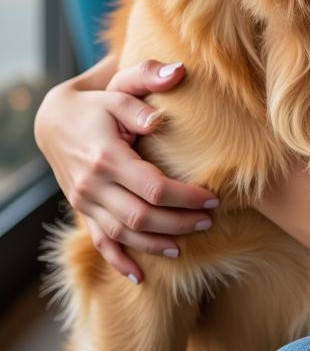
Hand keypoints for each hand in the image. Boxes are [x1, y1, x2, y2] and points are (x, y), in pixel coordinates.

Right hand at [34, 57, 218, 283]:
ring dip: (156, 243)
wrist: (55, 119)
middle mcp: (93, 185)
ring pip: (123, 235)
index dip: (186, 197)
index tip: (213, 197)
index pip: (153, 188)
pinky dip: (120, 261)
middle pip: (141, 217)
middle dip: (179, 223)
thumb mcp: (121, 86)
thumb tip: (178, 74)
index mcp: (108, 157)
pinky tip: (141, 276)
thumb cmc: (99, 101)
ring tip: (186, 244)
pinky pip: (101, 242)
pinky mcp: (83, 210)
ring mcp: (85, 201)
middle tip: (210, 221)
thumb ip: (148, 79)